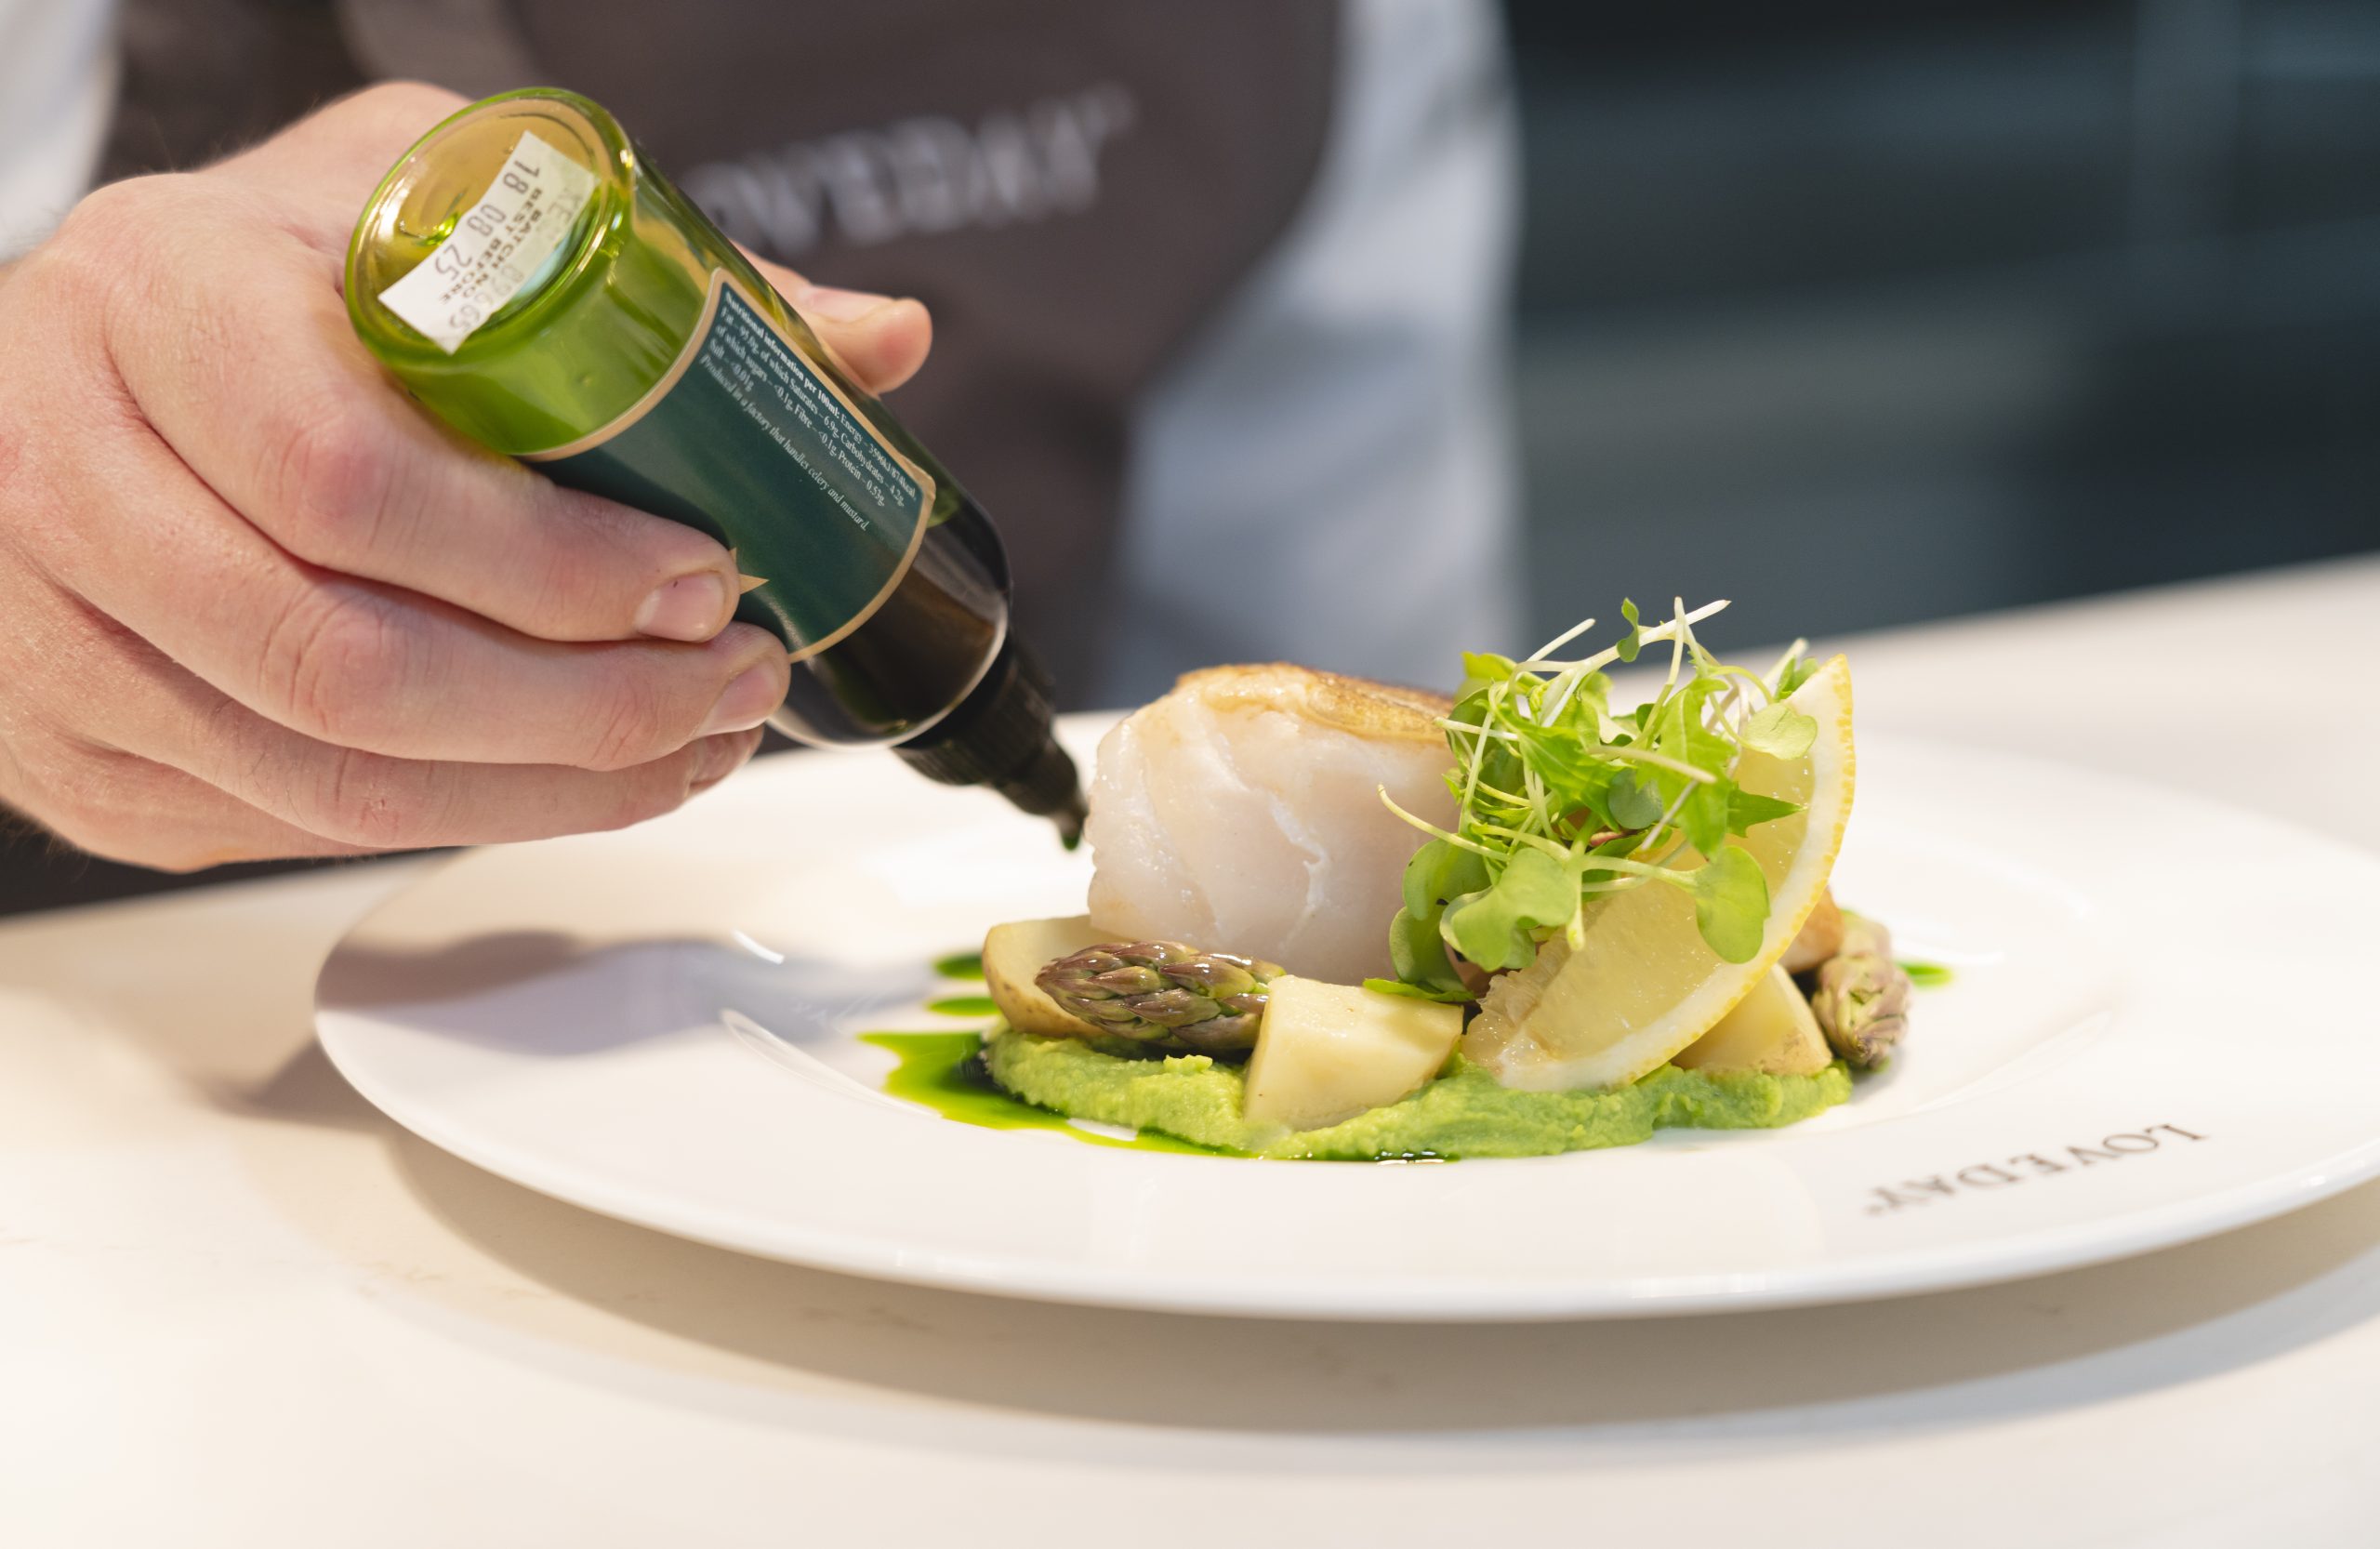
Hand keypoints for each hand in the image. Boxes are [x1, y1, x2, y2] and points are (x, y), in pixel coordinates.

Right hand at [0, 82, 932, 870]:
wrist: (61, 362)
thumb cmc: (262, 276)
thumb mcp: (433, 208)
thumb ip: (649, 278)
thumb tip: (879, 342)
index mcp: (160, 301)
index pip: (353, 479)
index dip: (552, 564)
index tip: (703, 572)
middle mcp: (69, 474)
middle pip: (355, 666)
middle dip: (592, 707)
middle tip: (733, 679)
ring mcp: (59, 639)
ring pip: (337, 779)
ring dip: (558, 787)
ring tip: (698, 736)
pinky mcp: (86, 761)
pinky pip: (301, 828)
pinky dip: (472, 816)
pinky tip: (580, 775)